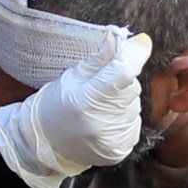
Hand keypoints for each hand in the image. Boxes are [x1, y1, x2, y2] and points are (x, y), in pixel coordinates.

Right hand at [0, 27, 153, 187]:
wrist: (46, 145)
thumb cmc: (55, 107)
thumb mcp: (71, 77)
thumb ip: (100, 59)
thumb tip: (127, 39)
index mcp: (84, 101)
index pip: (123, 72)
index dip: (135, 54)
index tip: (140, 43)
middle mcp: (101, 123)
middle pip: (131, 86)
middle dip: (121, 81)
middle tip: (99, 88)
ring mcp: (113, 139)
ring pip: (133, 104)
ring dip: (120, 102)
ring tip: (98, 109)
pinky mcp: (122, 148)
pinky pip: (134, 122)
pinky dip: (122, 118)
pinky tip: (104, 122)